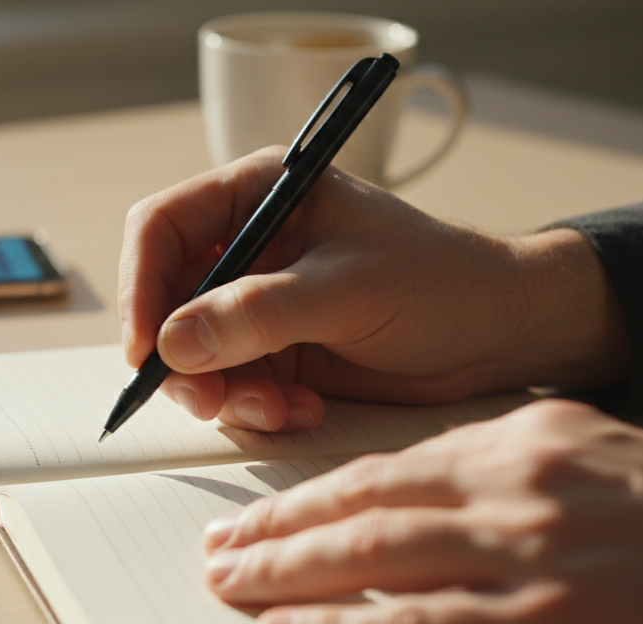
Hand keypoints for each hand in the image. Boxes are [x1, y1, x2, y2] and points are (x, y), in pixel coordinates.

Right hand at [118, 149, 628, 431]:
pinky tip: (302, 409)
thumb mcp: (348, 290)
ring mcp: (258, 304)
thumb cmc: (441, 281)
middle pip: (166, 302)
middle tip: (211, 399)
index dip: (143, 287)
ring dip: (225, 393)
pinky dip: (256, 409)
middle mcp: (249, 247)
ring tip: (279, 408)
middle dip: (183, 357)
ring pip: (192, 355)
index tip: (148, 347)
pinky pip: (231, 388)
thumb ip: (258, 313)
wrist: (499, 333)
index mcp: (259, 195)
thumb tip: (174, 343)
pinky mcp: (275, 353)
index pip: (162, 228)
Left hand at [202, 399, 642, 623]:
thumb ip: (524, 469)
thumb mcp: (612, 465)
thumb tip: (446, 490)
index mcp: (531, 439)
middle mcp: (517, 482)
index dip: (313, 491)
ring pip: (371, 553)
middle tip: (217, 546)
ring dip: (283, 571)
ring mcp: (528, 550)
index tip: (265, 510)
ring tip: (226, 584)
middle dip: (277, 527)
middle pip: (364, 502)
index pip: (391, 463)